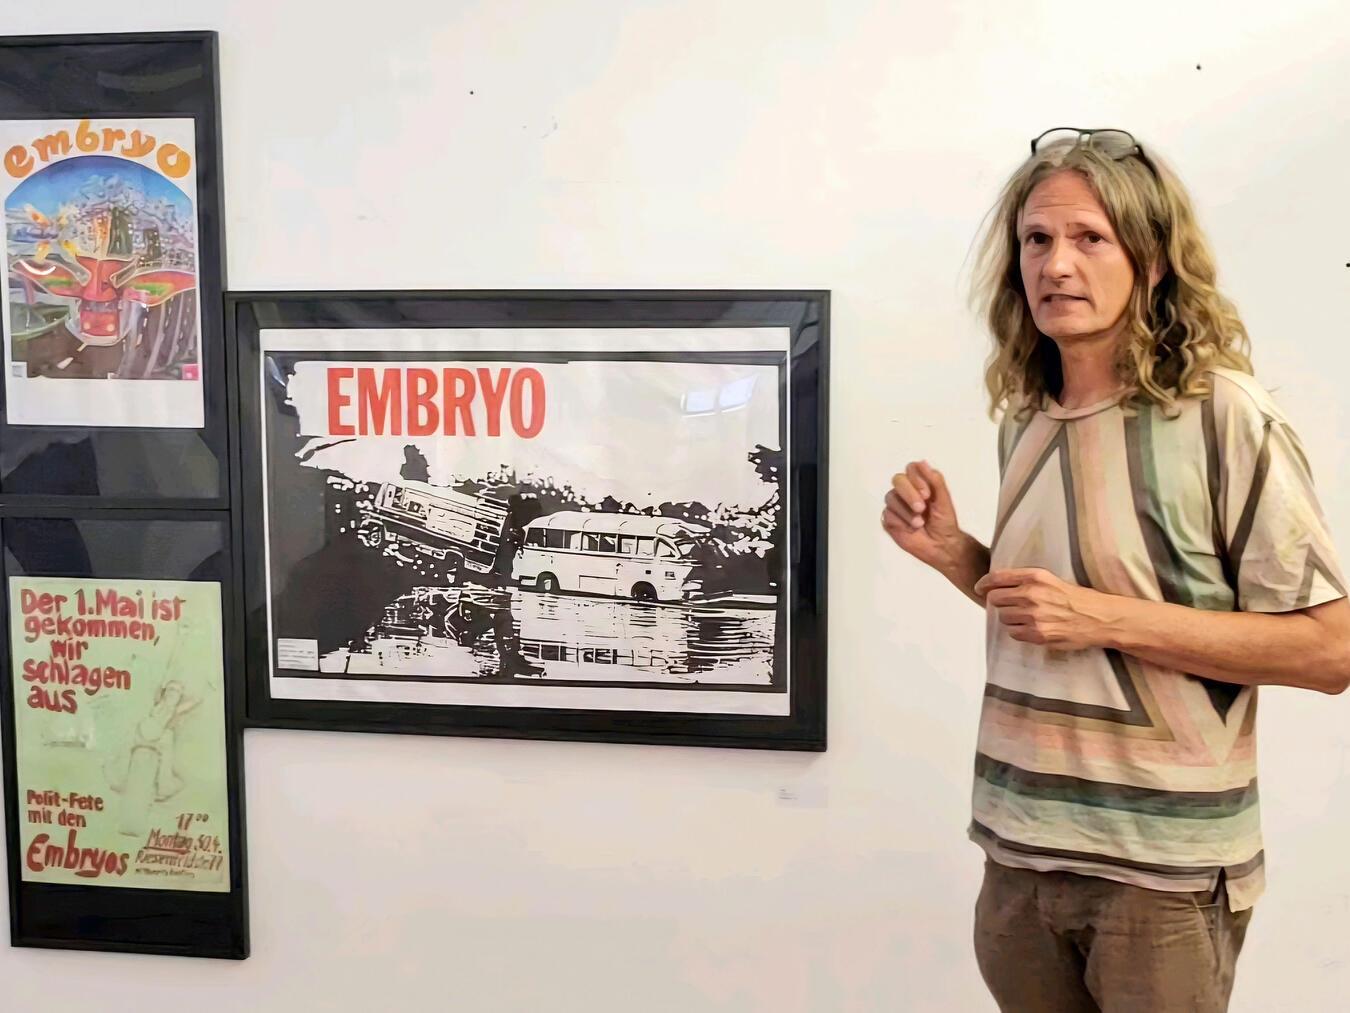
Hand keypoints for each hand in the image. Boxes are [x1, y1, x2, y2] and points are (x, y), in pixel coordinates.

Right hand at [881, 461, 965, 572]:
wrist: (941, 545)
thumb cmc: (944, 522)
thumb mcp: (944, 499)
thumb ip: (935, 480)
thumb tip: (923, 463)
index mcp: (919, 483)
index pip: (911, 469)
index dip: (917, 479)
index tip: (928, 494)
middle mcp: (905, 491)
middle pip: (897, 479)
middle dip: (909, 494)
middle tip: (921, 508)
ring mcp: (896, 505)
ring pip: (891, 497)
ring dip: (906, 511)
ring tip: (919, 523)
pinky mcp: (889, 519)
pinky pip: (887, 514)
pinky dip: (901, 522)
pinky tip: (911, 529)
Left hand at [975, 568, 1116, 650]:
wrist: (1098, 618)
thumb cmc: (1075, 598)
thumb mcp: (1051, 579)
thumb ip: (1025, 580)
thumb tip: (997, 584)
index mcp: (1035, 577)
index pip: (997, 578)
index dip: (984, 583)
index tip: (980, 588)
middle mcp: (1032, 595)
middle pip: (995, 599)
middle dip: (999, 602)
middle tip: (1009, 604)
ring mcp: (1034, 616)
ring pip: (1003, 617)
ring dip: (1010, 617)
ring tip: (1026, 616)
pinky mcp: (1038, 634)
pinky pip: (1013, 633)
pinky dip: (1018, 631)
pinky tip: (1031, 627)